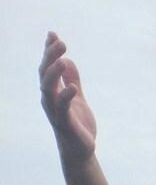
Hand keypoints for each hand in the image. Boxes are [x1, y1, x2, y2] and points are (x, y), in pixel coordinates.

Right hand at [39, 33, 96, 162]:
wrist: (81, 150)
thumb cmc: (78, 124)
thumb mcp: (78, 98)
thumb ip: (73, 80)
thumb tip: (68, 61)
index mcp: (53, 92)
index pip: (47, 67)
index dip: (49, 51)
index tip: (53, 34)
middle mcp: (50, 99)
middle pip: (45, 73)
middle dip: (51, 57)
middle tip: (60, 42)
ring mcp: (55, 110)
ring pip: (48, 88)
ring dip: (54, 73)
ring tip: (63, 59)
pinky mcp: (64, 122)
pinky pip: (62, 107)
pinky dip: (66, 96)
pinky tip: (73, 87)